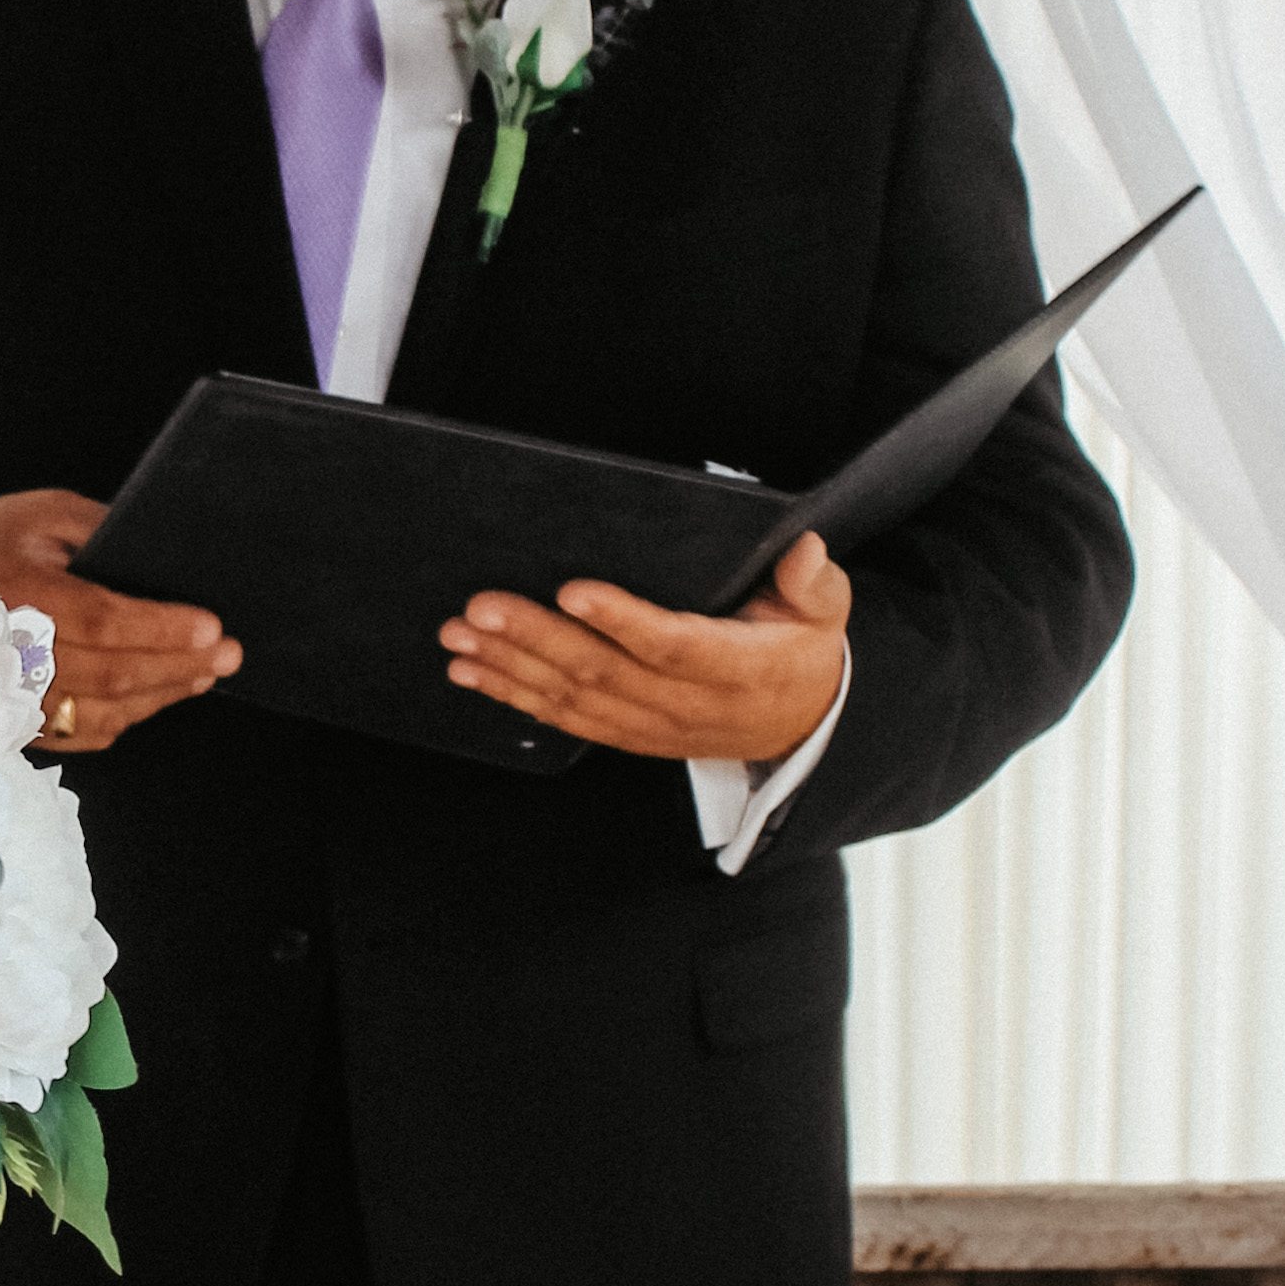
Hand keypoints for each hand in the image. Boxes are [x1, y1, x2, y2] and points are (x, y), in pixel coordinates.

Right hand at [0, 486, 239, 754]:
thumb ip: (103, 533)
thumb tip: (163, 562)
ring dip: (162, 695)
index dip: (160, 628)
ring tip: (204, 673)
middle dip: (179, 665)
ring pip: (102, 712)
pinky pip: (83, 733)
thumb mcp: (46, 513)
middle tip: (228, 654)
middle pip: (109, 673)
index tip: (210, 627)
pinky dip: (129, 717)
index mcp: (13, 590)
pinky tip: (159, 694)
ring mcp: (10, 696)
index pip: (99, 619)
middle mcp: (8, 651)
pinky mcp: (17, 720)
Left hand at [440, 530, 851, 763]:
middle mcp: (686, 705)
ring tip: (459, 637)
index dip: (620, 620)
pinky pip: (564, 720)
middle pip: (601, 672)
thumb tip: (806, 550)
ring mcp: (651, 726)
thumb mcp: (824, 614)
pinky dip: (512, 696)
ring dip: (508, 667)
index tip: (572, 589)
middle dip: (534, 637)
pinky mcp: (626, 735)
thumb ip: (814, 583)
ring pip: (572, 699)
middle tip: (481, 607)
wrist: (798, 725)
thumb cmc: (801, 652)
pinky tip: (470, 673)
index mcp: (735, 669)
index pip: (671, 645)